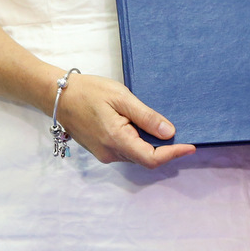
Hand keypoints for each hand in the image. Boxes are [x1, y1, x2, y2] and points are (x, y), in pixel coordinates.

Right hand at [55, 73, 195, 167]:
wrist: (58, 96)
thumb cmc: (89, 92)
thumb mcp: (121, 98)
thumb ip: (146, 117)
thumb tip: (169, 133)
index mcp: (116, 140)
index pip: (151, 158)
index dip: (173, 154)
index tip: (191, 146)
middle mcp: (110, 153)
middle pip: (145, 158)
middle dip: (166, 148)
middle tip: (183, 132)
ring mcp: (104, 153)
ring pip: (136, 154)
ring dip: (152, 144)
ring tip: (165, 126)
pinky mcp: (101, 149)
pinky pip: (126, 149)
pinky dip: (139, 141)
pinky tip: (145, 126)